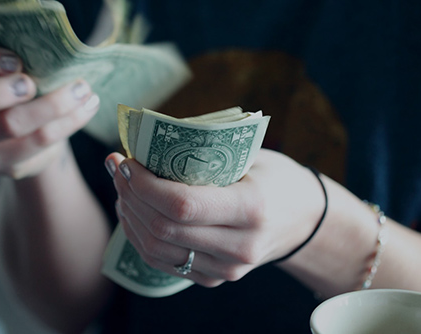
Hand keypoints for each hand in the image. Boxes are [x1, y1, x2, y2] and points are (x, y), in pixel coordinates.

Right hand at [0, 39, 99, 178]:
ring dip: (53, 105)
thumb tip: (62, 42)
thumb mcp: (11, 63)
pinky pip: (36, 144)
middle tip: (33, 83)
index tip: (14, 59)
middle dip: (1, 91)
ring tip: (83, 90)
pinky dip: (68, 123)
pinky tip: (87, 107)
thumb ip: (21, 49)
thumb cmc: (15, 82)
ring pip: (8, 125)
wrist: (23, 130)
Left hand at [106, 149, 325, 286]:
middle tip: (116, 167)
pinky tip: (133, 211)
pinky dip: (140, 236)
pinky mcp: (214, 278)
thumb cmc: (276, 178)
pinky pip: (163, 262)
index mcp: (251, 209)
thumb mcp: (251, 156)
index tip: (126, 161)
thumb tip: (148, 143)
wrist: (304, 220)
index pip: (182, 205)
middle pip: (163, 229)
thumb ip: (205, 153)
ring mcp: (226, 269)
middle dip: (130, 195)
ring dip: (129, 215)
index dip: (144, 185)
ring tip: (121, 187)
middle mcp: (239, 247)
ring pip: (156, 250)